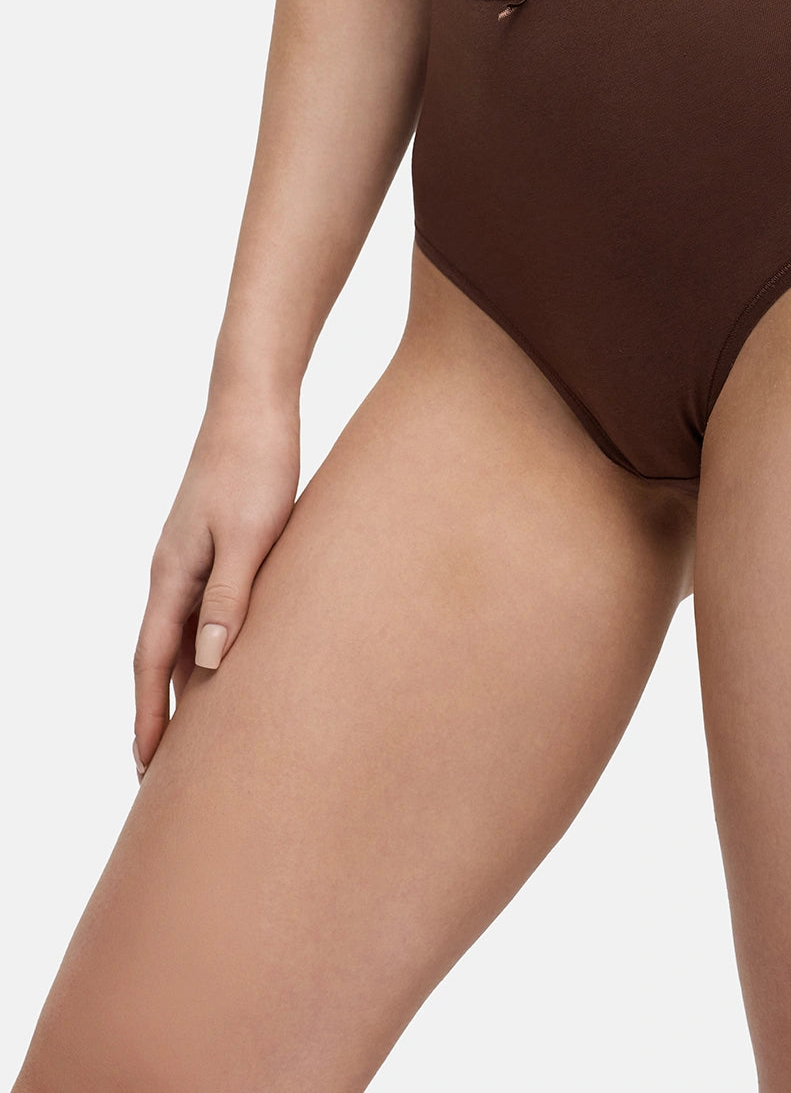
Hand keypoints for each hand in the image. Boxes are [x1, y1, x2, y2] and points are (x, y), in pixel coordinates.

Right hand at [131, 396, 299, 779]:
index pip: (152, 663)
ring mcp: (194, 559)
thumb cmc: (256, 466)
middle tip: (166, 771)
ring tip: (200, 733)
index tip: (147, 767)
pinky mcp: (218, 545)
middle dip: (160, 713)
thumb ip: (233, 597)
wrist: (255, 407)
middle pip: (160, 658)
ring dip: (186, 684)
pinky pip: (206, 610)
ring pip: (183, 636)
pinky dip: (210, 646)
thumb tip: (212, 664)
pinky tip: (232, 661)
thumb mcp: (252, 536)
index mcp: (173, 576)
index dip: (149, 717)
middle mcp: (175, 572)